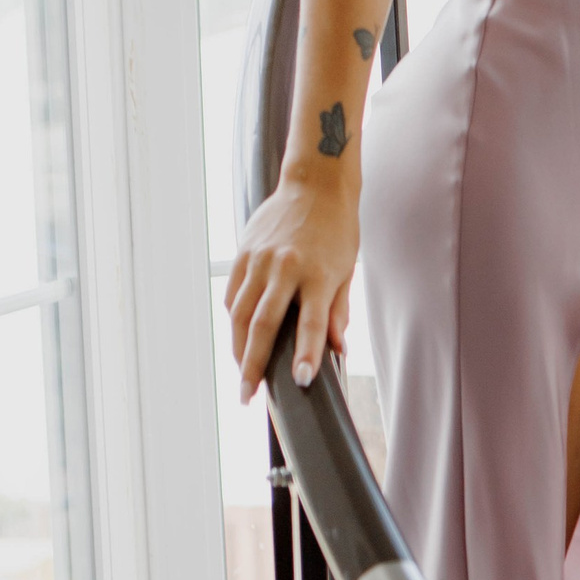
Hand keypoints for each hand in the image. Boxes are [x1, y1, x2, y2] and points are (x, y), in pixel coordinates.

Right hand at [225, 169, 357, 402]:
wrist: (315, 184)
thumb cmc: (337, 230)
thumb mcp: (346, 269)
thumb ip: (338, 311)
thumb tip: (338, 349)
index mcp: (318, 274)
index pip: (311, 323)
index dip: (306, 354)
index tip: (299, 380)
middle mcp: (286, 267)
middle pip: (263, 325)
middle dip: (254, 365)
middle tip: (248, 395)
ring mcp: (261, 259)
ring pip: (240, 314)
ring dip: (238, 349)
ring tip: (241, 375)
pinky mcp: (244, 252)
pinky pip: (233, 294)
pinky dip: (233, 320)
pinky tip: (238, 339)